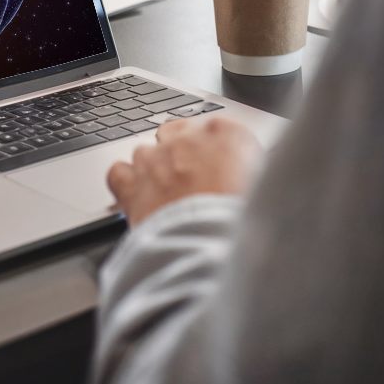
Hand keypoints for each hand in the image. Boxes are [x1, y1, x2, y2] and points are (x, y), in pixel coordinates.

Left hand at [107, 117, 262, 226]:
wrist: (211, 254)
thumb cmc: (242, 224)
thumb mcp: (263, 189)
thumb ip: (247, 171)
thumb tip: (244, 176)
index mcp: (226, 134)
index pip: (215, 129)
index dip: (212, 151)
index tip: (216, 166)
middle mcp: (186, 139)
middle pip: (176, 134)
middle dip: (181, 155)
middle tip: (192, 184)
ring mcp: (154, 158)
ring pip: (146, 152)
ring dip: (154, 171)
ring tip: (169, 200)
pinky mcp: (130, 182)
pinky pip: (119, 172)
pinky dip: (126, 183)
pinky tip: (138, 198)